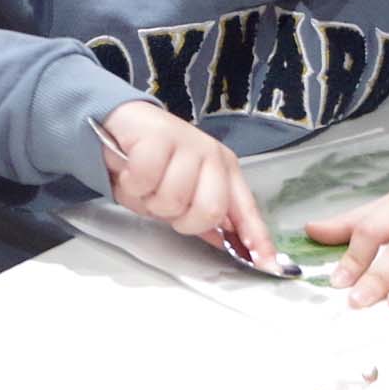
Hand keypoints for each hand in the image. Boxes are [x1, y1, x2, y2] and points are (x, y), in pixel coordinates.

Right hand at [97, 101, 277, 268]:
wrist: (120, 124)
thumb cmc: (152, 162)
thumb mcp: (181, 192)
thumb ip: (203, 215)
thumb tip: (227, 243)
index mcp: (225, 171)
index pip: (246, 210)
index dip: (257, 239)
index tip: (268, 265)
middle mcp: (212, 156)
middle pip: (209, 211)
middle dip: (180, 219)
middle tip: (163, 204)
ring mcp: (188, 143)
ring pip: (172, 200)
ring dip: (150, 200)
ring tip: (144, 185)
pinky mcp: (159, 136)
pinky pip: (146, 180)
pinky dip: (133, 185)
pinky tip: (130, 172)